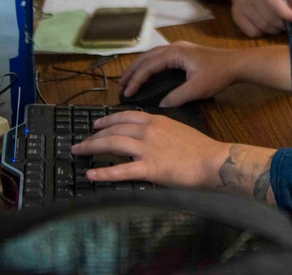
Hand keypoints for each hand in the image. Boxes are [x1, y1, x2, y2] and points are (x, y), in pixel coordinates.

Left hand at [71, 111, 277, 202]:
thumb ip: (161, 131)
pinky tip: (91, 175)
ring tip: (79, 152)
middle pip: (114, 129)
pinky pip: (121, 170)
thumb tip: (148, 137)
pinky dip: (103, 173)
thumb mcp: (178, 130)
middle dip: (94, 135)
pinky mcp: (149, 168)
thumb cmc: (200, 148)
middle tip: (81, 142)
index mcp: (157, 120)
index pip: (125, 117)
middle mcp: (148, 131)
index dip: (108, 120)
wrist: (213, 160)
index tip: (96, 124)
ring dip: (92, 147)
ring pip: (112, 144)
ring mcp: (147, 149)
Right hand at [119, 42, 241, 106]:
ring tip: (130, 78)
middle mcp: (175, 47)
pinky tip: (149, 72)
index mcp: (175, 53)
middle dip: (133, 70)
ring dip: (141, 66)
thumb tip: (160, 105)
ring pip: (153, 55)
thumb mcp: (197, 89)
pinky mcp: (186, 52)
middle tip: (121, 85)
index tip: (127, 93)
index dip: (137, 80)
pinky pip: (161, 56)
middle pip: (147, 57)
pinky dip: (150, 64)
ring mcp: (181, 48)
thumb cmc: (219, 74)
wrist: (238, 64)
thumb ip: (177, 97)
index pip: (149, 66)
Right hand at [216, 0, 291, 37]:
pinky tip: (264, 25)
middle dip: (282, 24)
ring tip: (277, 25)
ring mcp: (241, 5)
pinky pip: (253, 32)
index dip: (284, 11)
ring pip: (262, 27)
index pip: (272, 0)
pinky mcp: (236, 16)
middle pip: (269, 17)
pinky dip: (262, 33)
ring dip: (274, 30)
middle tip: (286, 23)